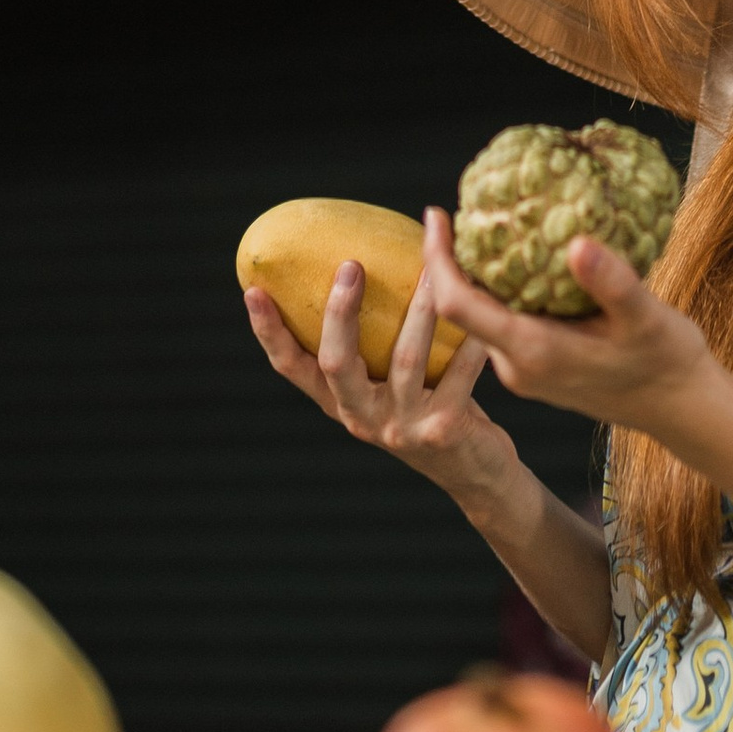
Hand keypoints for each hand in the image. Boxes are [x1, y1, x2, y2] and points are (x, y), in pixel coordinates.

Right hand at [247, 256, 505, 497]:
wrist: (477, 475)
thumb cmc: (432, 407)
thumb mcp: (391, 383)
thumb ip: (376, 343)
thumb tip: (369, 256)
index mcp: (340, 403)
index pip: (291, 367)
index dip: (269, 332)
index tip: (252, 290)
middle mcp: (362, 417)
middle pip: (336, 362)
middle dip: (339, 312)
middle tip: (350, 265)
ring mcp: (401, 428)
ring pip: (405, 358)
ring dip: (419, 308)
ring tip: (432, 266)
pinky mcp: (443, 430)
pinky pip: (458, 374)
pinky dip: (469, 340)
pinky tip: (480, 309)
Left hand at [420, 209, 714, 441]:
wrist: (680, 408)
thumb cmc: (666, 361)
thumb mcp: (646, 317)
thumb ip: (612, 283)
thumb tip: (576, 243)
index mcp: (534, 351)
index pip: (458, 305)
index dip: (437, 259)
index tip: (436, 214)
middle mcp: (518, 366)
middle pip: (461, 309)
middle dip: (450, 262)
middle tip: (456, 211)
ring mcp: (526, 371)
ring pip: (483, 317)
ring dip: (477, 277)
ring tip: (485, 226)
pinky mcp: (538, 369)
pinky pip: (504, 325)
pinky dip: (502, 293)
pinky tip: (520, 263)